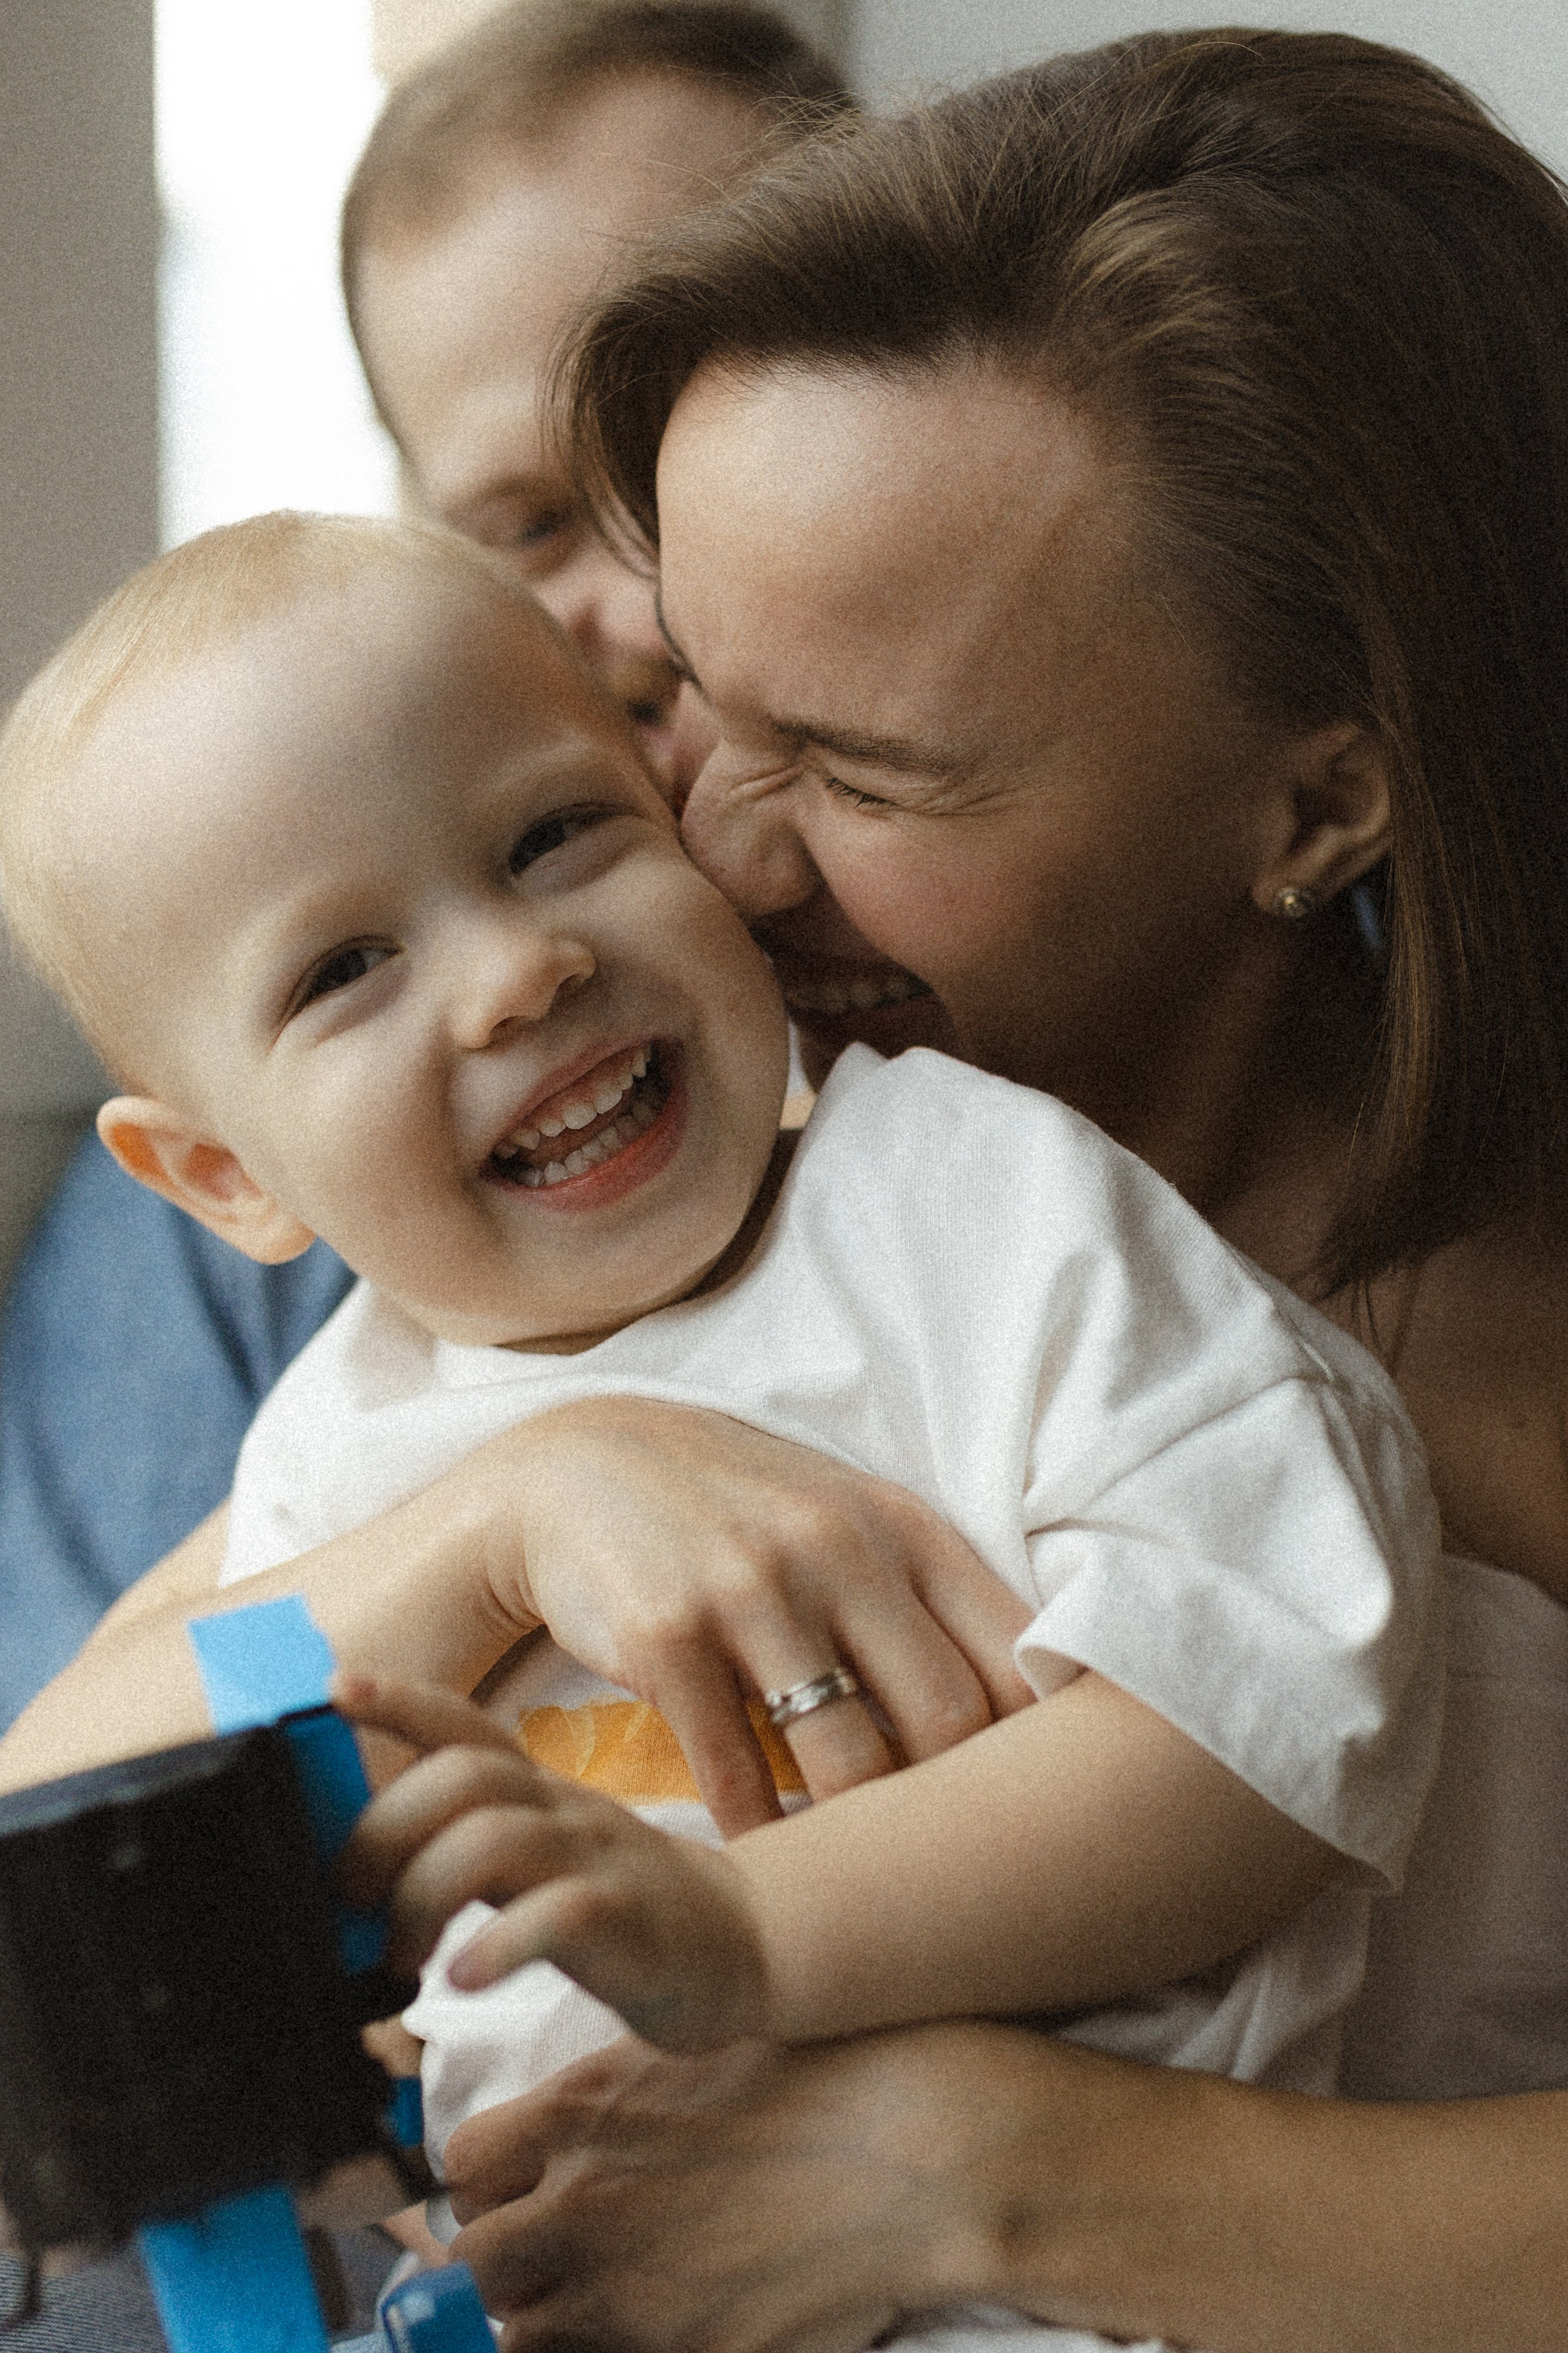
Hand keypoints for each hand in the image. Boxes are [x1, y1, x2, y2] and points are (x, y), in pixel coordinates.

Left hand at [335, 1674, 767, 2050]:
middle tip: (348, 1897)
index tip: (333, 1684)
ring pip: (494, 1840)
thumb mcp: (543, 1855)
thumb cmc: (619, 1901)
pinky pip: (554, 1917)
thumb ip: (467, 1845)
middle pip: (460, 1778)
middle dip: (383, 1830)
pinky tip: (462, 1979)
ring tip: (400, 1958)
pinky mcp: (628, 1922)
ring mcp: (598, 1859)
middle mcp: (563, 1809)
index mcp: (537, 1790)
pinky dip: (495, 1946)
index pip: (462, 1725)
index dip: (399, 1700)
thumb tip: (362, 1863)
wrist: (746, 1940)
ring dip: (422, 1896)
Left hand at [442, 2027, 1000, 2352]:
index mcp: (583, 2116)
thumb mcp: (690, 2054)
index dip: (481, 2182)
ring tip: (602, 2293)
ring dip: (547, 2316)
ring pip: (523, 2335)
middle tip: (551, 2251)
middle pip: (477, 2263)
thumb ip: (604, 2101)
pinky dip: (611, 2348)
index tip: (512, 2185)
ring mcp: (632, 2295)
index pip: (459, 2166)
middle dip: (503, 2260)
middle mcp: (588, 2206)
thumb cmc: (819, 2079)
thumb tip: (554, 2134)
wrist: (919, 2150)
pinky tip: (661, 2323)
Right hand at [490, 1396, 1033, 1834]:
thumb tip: (1038, 1713)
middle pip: (947, 1721)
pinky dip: (761, 1837)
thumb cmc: (746, 1513)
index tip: (1034, 1809)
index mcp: (905, 1527)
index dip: (1041, 1748)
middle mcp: (839, 1550)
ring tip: (868, 1888)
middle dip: (956, 1809)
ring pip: (847, 1763)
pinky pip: (734, 1776)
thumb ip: (937, 1604)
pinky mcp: (666, 1637)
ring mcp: (751, 1592)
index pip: (1015, 1656)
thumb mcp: (852, 1523)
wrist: (580, 1467)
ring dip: (859, 1841)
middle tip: (947, 1866)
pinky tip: (771, 1866)